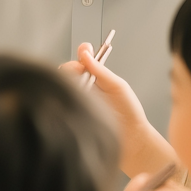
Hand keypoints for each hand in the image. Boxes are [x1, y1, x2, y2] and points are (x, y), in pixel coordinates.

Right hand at [60, 43, 176, 176]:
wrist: (131, 141)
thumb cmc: (129, 114)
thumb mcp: (117, 87)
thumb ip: (101, 70)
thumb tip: (85, 53)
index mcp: (97, 78)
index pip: (84, 60)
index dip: (82, 52)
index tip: (84, 49)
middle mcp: (85, 86)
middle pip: (68, 70)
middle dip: (71, 66)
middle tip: (78, 70)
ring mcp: (77, 99)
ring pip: (61, 84)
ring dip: (66, 81)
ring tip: (77, 88)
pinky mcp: (70, 112)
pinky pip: (60, 100)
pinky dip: (62, 96)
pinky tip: (70, 98)